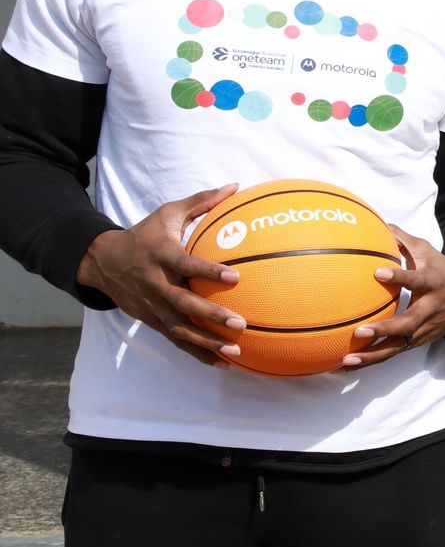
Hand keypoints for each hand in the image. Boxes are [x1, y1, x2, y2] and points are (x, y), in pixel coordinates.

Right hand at [74, 184, 242, 365]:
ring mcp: (152, 306)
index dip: (208, 271)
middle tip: (240, 323)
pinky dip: (198, 352)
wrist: (103, 262)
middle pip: (183, 303)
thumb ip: (201, 201)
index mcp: (161, 256)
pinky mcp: (152, 321)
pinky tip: (224, 361)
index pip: (186, 265)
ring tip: (236, 349)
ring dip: (207, 342)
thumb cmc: (146, 235)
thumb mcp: (167, 214)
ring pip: (180, 328)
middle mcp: (155, 284)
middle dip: (211, 315)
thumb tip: (235, 185)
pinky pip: (176, 340)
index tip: (234, 277)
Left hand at [343, 224, 444, 367]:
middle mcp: (429, 310)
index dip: (400, 277)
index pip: (417, 280)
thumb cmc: (444, 273)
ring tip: (347, 360)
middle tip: (360, 331)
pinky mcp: (416, 343)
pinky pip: (392, 354)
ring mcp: (423, 330)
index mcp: (433, 284)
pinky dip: (370, 361)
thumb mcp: (429, 253)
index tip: (378, 273)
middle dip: (385, 329)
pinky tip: (346, 366)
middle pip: (409, 323)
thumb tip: (381, 224)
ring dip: (373, 355)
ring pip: (398, 346)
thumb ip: (404, 241)